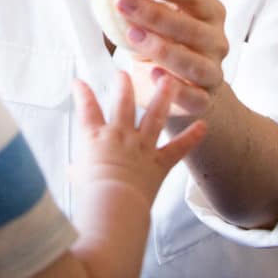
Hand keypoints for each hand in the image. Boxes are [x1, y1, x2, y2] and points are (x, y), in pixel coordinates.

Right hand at [72, 71, 206, 206]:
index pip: (86, 109)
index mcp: (95, 138)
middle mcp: (119, 135)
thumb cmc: (91, 195)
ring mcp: (141, 146)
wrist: (113, 204)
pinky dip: (191, 138)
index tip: (79, 81)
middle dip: (124, 85)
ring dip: (162, 96)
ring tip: (168, 80)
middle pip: (123, 103)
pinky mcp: (159, 162)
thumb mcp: (78, 178)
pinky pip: (178, 148)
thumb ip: (78, 170)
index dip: (82, 93)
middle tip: (124, 73)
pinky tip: (203, 126)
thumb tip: (74, 171)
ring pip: (154, 115)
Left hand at [118, 0, 227, 115]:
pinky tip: (153, 75)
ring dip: (162, 48)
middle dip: (154, 13)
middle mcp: (216, 39)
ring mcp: (212, 71)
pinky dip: (176, 89)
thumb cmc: (160, 41)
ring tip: (132, 35)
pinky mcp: (203, 100)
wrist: (175, 87)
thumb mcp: (140, 18)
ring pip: (193, 62)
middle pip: (190, 25)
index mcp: (207, 10)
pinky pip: (194, 96)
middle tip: (121, 3)